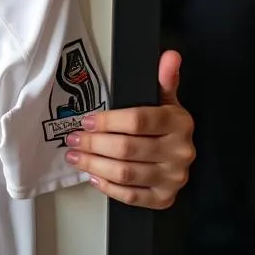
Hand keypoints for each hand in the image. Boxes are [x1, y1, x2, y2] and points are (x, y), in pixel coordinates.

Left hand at [62, 50, 194, 207]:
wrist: (181, 154)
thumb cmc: (166, 125)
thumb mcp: (166, 98)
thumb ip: (164, 78)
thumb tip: (170, 56)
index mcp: (179, 123)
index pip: (138, 121)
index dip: (108, 121)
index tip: (87, 121)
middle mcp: (179, 152)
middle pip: (128, 148)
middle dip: (94, 143)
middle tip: (73, 138)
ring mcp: (173, 178)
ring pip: (127, 173)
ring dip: (95, 164)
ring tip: (76, 155)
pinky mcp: (165, 198)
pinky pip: (133, 196)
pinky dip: (109, 187)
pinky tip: (94, 175)